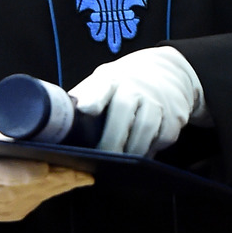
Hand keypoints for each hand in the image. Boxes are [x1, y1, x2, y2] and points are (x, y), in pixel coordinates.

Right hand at [0, 121, 92, 221]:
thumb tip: (39, 121)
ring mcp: (0, 209)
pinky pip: (37, 201)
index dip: (26, 172)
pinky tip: (71, 181)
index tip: (46, 167)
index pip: (2, 173)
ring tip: (83, 174)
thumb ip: (8, 133)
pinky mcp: (10, 215)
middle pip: (28, 186)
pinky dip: (55, 190)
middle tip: (81, 168)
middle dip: (57, 177)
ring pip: (38, 195)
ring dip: (62, 184)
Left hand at [67, 46, 204, 155]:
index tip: (86, 109)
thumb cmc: (126, 81)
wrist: (168, 70)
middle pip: (123, 112)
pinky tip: (144, 153)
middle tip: (103, 157)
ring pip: (146, 128)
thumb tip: (56, 122)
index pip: (101, 86)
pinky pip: (164, 137)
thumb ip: (85, 97)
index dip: (94, 97)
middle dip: (112, 139)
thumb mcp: (104, 80)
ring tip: (122, 162)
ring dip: (133, 149)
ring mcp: (158, 100)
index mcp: (111, 79)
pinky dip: (153, 148)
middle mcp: (136, 87)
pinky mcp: (175, 115)